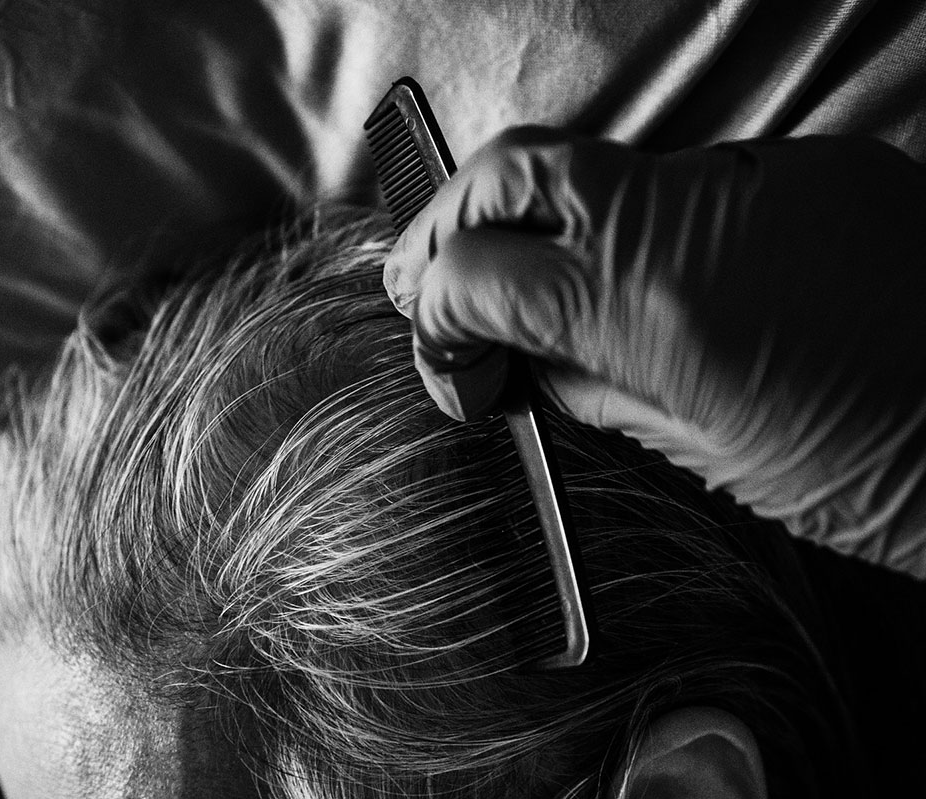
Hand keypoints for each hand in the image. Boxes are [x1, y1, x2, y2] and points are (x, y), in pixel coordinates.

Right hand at [384, 127, 925, 577]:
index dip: (436, 320)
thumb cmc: (871, 469)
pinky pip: (691, 180)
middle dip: (452, 219)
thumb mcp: (699, 449)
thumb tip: (521, 358)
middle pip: (510, 168)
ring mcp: (752, 176)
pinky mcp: (806, 164)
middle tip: (443, 275)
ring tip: (550, 281)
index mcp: (646, 309)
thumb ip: (587, 385)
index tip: (450, 358)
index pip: (473, 274)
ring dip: (551, 221)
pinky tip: (669, 276)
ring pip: (600, 167)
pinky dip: (651, 223)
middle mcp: (688, 219)